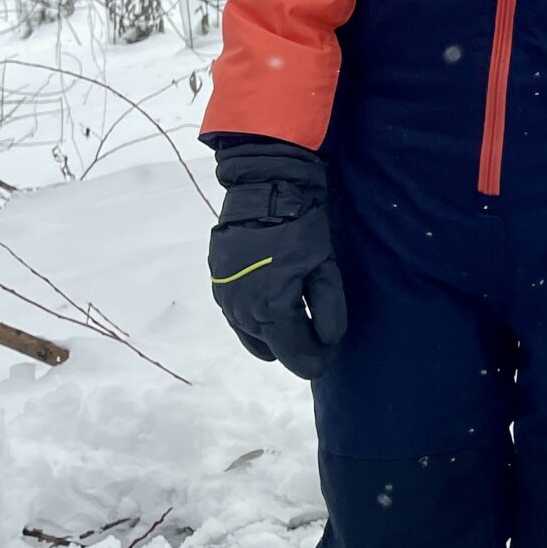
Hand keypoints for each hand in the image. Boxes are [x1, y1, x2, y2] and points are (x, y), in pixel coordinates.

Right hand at [207, 141, 346, 379]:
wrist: (263, 187)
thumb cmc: (301, 227)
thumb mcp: (326, 268)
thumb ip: (329, 311)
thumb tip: (327, 343)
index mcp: (269, 312)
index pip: (296, 357)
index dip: (316, 360)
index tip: (329, 354)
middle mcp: (241, 312)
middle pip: (273, 350)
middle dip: (296, 345)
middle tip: (317, 330)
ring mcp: (224, 298)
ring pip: (253, 335)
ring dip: (275, 332)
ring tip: (297, 313)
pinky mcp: (217, 283)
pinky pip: (238, 316)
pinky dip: (257, 316)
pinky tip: (273, 298)